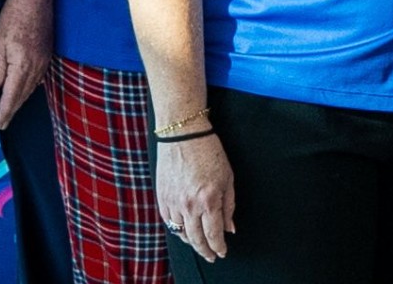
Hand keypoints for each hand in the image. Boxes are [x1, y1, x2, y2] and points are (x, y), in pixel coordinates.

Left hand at [0, 0, 51, 127]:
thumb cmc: (14, 17)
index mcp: (21, 65)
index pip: (12, 96)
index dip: (5, 112)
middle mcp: (36, 67)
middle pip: (23, 95)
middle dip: (13, 110)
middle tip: (3, 123)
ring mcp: (44, 60)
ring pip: (32, 87)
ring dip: (21, 100)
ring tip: (11, 110)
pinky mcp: (47, 54)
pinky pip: (39, 78)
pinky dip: (30, 88)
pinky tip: (25, 90)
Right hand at [156, 132, 236, 262]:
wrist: (182, 135)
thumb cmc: (210, 152)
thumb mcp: (228, 178)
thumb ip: (229, 206)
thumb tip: (230, 228)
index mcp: (209, 200)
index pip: (214, 234)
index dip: (219, 247)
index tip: (223, 252)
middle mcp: (189, 205)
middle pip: (196, 239)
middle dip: (205, 251)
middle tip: (212, 256)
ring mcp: (173, 202)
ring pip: (181, 233)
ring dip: (191, 242)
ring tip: (200, 245)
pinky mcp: (162, 197)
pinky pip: (169, 221)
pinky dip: (178, 229)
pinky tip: (185, 231)